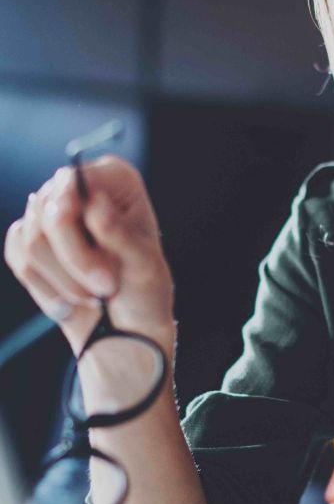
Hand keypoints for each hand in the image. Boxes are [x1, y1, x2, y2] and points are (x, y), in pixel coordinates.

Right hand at [4, 156, 174, 354]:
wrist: (126, 325)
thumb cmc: (143, 289)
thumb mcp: (143, 263)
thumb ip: (119, 233)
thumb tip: (94, 202)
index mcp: (116, 178)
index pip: (74, 180)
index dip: (75, 214)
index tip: (97, 250)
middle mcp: (79, 187)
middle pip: (49, 213)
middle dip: (76, 260)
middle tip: (105, 287)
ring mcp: (50, 212)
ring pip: (32, 240)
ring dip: (64, 279)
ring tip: (94, 295)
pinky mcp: (29, 239)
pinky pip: (19, 257)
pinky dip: (46, 286)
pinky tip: (71, 301)